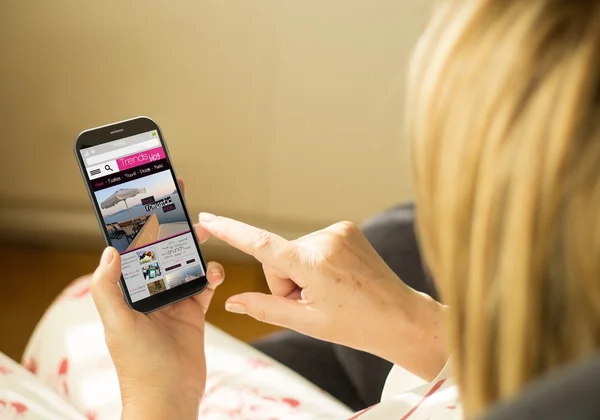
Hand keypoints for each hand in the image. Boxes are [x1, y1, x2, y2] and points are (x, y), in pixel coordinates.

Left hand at [91, 179, 224, 419]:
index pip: (130, 248)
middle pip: (160, 249)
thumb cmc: (139, 365)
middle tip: (181, 202)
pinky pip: (204, 284)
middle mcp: (149, 291)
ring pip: (185, 262)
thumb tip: (109, 250)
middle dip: (170, 225)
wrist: (170, 396)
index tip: (145, 196)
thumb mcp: (117, 324)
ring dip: (194, 246)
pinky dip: (212, 274)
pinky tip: (214, 274)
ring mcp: (172, 300)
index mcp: (127, 290)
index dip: (136, 222)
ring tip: (204, 232)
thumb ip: (108, 288)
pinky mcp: (193, 310)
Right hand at [196, 213, 447, 379]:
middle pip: (277, 257)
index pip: (261, 245)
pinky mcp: (346, 228)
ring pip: (294, 251)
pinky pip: (312, 244)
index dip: (231, 231)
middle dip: (284, 280)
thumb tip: (232, 301)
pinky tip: (336, 278)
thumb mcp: (306, 322)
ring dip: (301, 272)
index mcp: (313, 265)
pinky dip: (315, 262)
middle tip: (311, 302)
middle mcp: (324, 239)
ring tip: (329, 291)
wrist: (399, 317)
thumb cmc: (356, 324)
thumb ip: (265, 308)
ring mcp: (338, 231)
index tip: (208, 218)